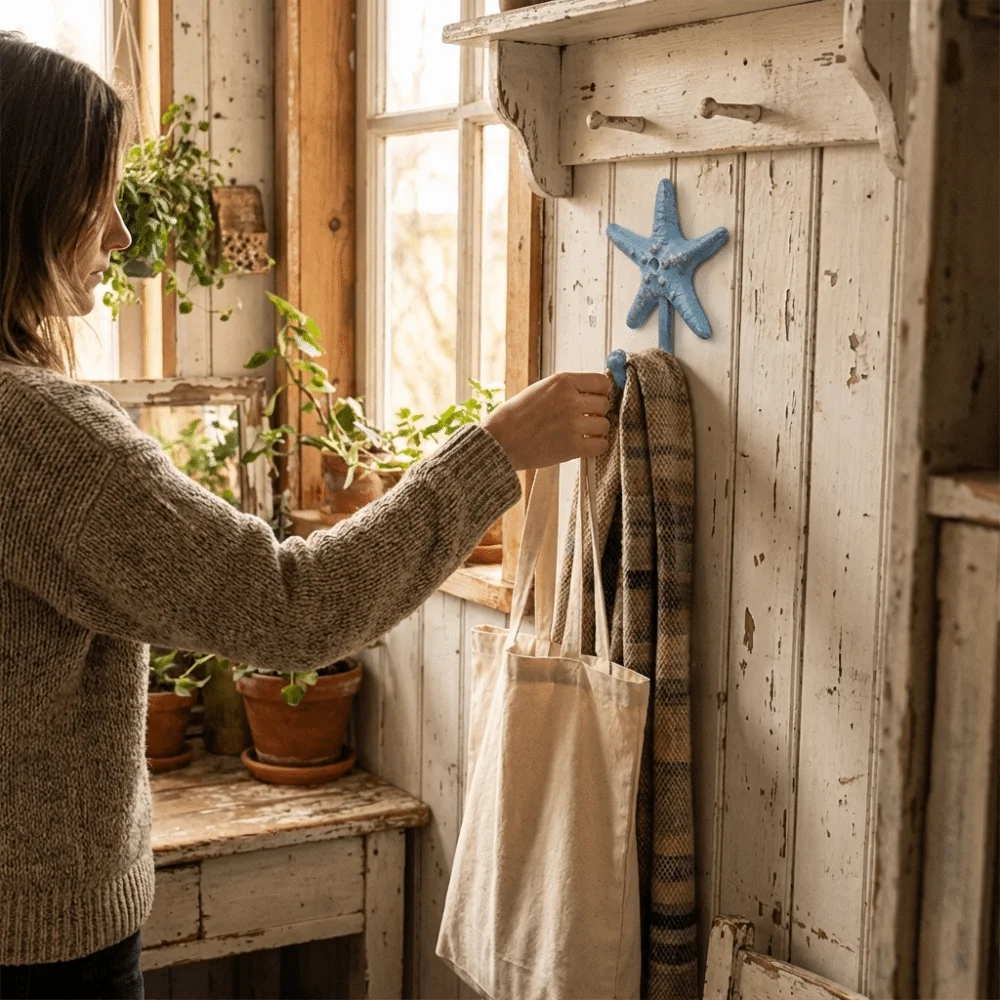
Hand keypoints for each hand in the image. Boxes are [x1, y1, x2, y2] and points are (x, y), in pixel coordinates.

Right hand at [483, 372, 611, 470]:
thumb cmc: (516, 416)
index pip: (601, 382)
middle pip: (604, 404)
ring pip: (604, 425)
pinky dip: (595, 446)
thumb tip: (594, 392)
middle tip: (582, 419)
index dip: (600, 392)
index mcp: (562, 381)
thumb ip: (567, 389)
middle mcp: (570, 400)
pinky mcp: (572, 447)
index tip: (594, 399)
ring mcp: (572, 424)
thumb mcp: (541, 389)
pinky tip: (583, 445)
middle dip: (595, 412)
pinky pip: (601, 445)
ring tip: (579, 433)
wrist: (499, 442)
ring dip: (595, 431)